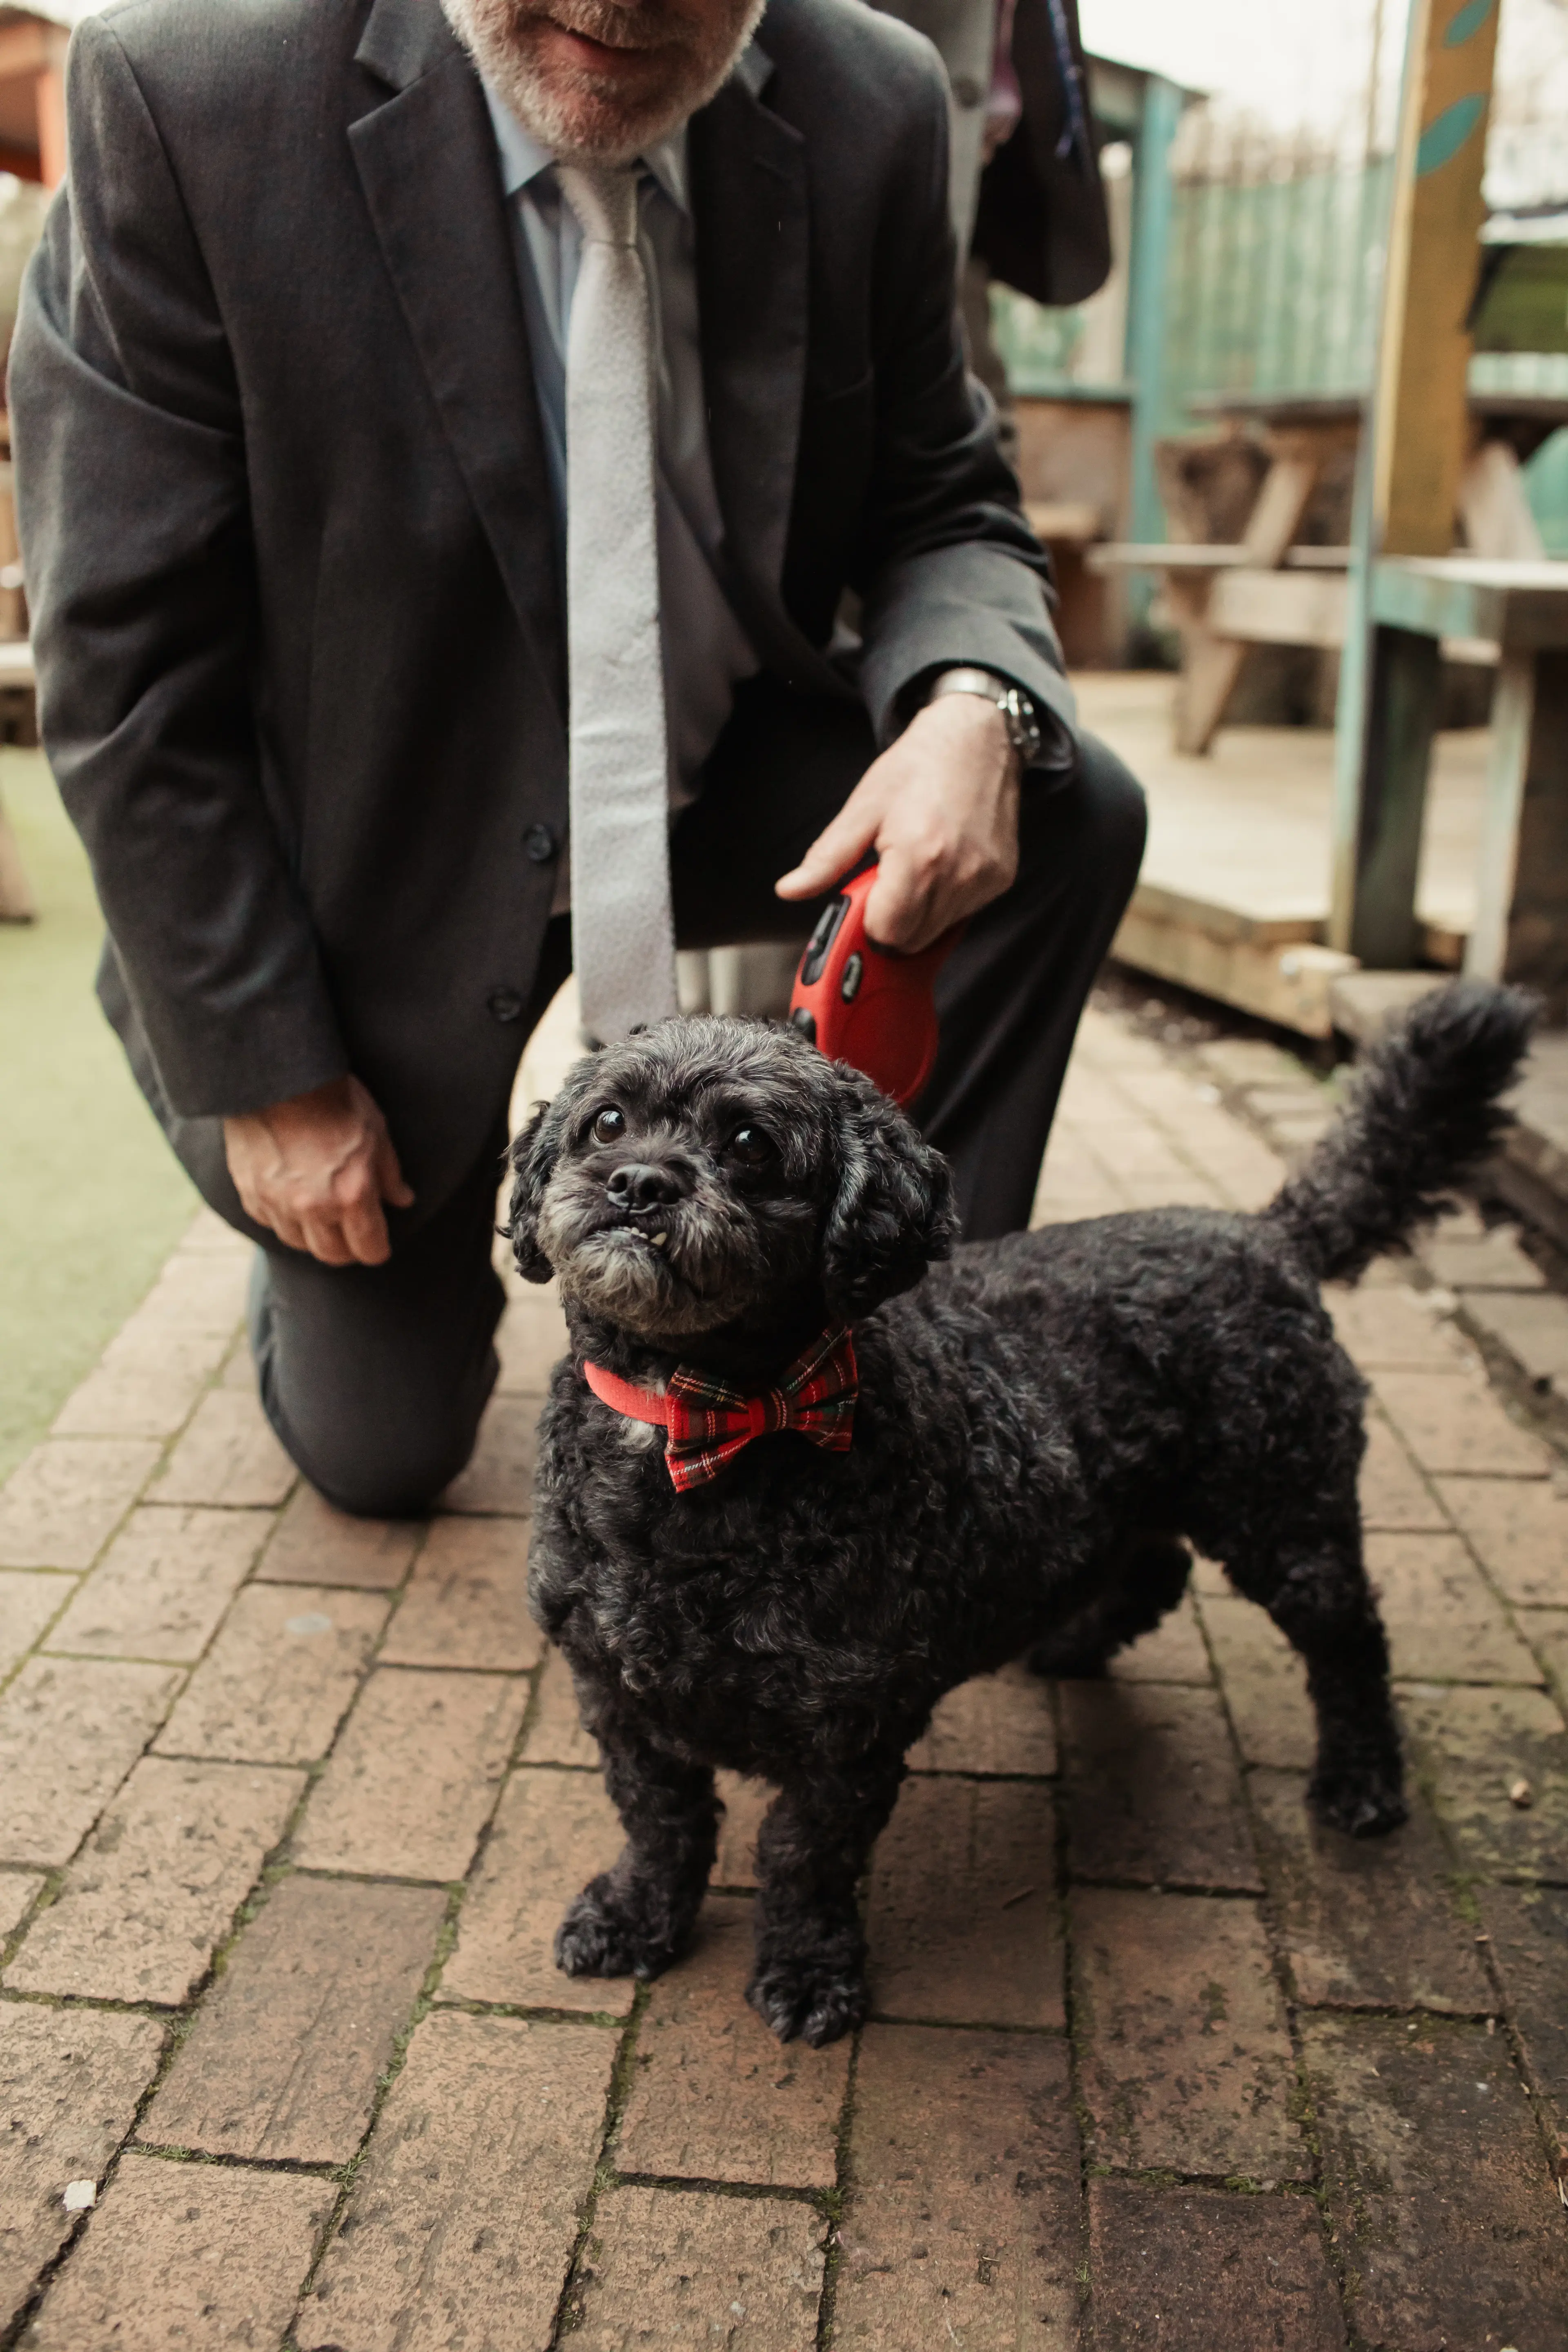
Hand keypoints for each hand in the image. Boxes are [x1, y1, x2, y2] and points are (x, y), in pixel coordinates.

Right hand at [223, 1075, 413, 1266]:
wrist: (277, 1078)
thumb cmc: (334, 1099)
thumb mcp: (376, 1131)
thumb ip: (389, 1174)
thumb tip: (403, 1200)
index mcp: (352, 1195)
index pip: (369, 1250)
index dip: (377, 1249)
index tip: (378, 1244)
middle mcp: (314, 1208)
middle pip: (333, 1255)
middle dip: (347, 1249)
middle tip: (352, 1234)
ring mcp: (278, 1203)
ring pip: (299, 1244)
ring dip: (313, 1236)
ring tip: (322, 1217)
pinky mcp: (251, 1194)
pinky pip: (270, 1224)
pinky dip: (283, 1219)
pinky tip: (292, 1202)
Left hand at [774, 692, 1019, 950]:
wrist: (976, 737)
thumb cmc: (917, 767)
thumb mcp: (862, 808)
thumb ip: (826, 858)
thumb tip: (789, 890)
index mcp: (919, 856)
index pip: (886, 931)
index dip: (867, 920)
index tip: (863, 898)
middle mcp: (959, 874)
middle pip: (912, 940)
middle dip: (891, 921)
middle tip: (885, 882)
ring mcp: (985, 879)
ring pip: (938, 931)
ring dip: (918, 913)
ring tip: (912, 868)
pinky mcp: (1002, 878)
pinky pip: (964, 913)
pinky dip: (945, 901)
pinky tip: (940, 864)